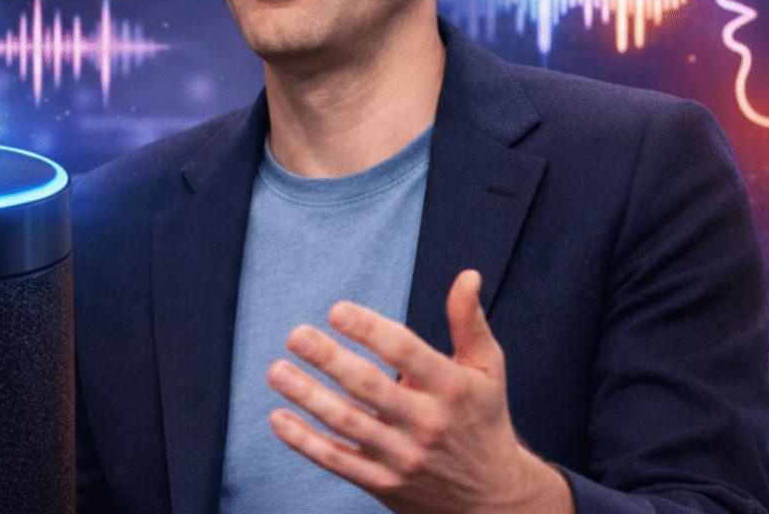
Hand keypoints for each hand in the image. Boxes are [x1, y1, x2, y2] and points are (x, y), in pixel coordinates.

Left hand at [266, 270, 573, 513]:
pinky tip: (278, 418)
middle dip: (329, 359)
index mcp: (451, 387)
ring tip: (277, 371)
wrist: (491, 497)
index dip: (369, 330)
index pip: (405, 352)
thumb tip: (467, 276)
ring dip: (307, 396)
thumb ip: (469, 322)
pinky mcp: (383, 483)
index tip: (337, 311)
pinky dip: (305, 442)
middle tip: (296, 335)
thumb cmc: (482, 419)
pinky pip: (337, 461)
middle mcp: (427, 423)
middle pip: (369, 386)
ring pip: (347, 423)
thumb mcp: (487, 369)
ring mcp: (403, 456)